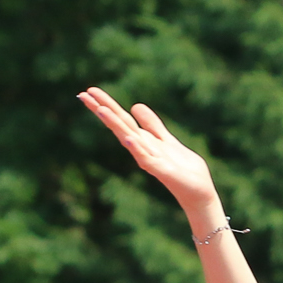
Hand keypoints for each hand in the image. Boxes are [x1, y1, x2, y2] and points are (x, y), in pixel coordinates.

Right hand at [78, 89, 220, 220]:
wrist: (199, 191)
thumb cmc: (184, 169)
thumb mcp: (166, 139)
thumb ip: (152, 125)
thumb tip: (135, 105)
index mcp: (143, 140)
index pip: (122, 118)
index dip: (106, 104)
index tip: (89, 90)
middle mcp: (141, 148)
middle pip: (119, 125)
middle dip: (102, 109)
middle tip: (83, 94)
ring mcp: (149, 159)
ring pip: (128, 138)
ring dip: (115, 124)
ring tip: (101, 110)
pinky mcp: (160, 170)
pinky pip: (145, 158)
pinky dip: (136, 148)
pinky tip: (128, 138)